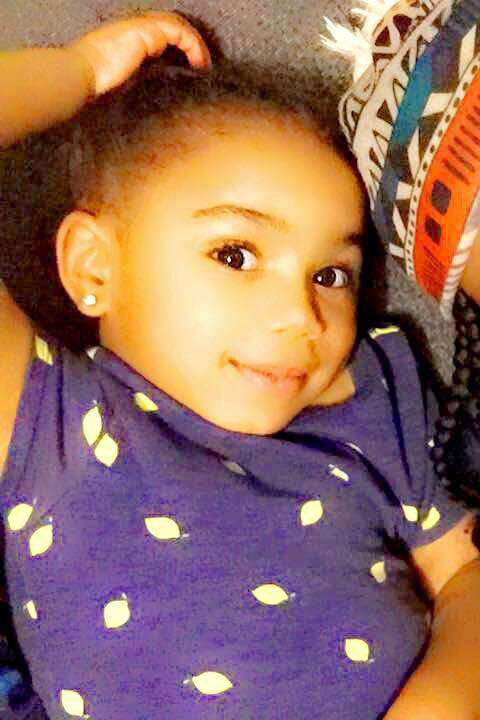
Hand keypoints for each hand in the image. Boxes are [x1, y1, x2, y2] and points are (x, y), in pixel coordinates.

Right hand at [69, 11, 211, 97]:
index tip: (190, 73)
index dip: (178, 50)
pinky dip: (193, 45)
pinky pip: (178, 31)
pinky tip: (199, 64)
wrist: (79, 76)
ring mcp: (140, 28)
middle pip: (171, 29)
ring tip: (203, 67)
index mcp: (129, 42)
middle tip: (202, 68)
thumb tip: (158, 106)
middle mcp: (135, 30)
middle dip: (189, 45)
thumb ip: (139, 85)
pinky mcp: (145, 31)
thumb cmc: (94, 89)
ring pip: (177, 26)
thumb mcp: (123, 87)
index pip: (161, 38)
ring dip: (195, 45)